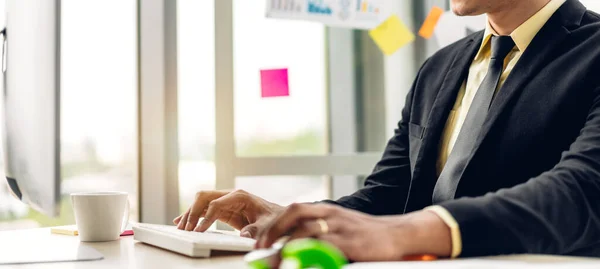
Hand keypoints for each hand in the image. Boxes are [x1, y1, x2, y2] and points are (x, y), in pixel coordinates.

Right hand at [173, 189, 283, 236]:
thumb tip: (244, 235)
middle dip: (192, 212)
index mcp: (240, 196)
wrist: (278, 217)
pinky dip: (194, 215)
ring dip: (190, 213)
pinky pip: (204, 210)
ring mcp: (225, 201)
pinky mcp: (224, 209)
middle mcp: (230, 195)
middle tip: (185, 228)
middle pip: (204, 197)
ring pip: (201, 202)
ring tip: (179, 226)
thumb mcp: (266, 225)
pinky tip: (182, 221)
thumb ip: (255, 229)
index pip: (216, 203)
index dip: (205, 217)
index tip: (198, 231)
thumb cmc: (273, 219)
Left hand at [255, 203, 451, 261]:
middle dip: (274, 231)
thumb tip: (294, 248)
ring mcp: (340, 227)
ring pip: (305, 232)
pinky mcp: (350, 242)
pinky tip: (300, 263)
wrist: (398, 234)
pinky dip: (308, 254)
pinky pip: (324, 246)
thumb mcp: (342, 228)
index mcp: (327, 210)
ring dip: (285, 247)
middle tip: (261, 249)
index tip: (261, 240)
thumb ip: (320, 235)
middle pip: (294, 215)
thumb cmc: (367, 235)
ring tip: (274, 262)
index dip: (274, 224)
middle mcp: (331, 214)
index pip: (294, 211)